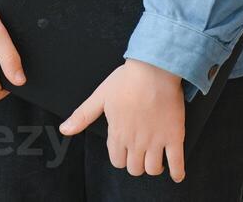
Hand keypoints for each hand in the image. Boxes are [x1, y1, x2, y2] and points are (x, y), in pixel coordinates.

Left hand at [60, 59, 186, 181]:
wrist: (154, 68)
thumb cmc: (127, 79)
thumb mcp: (100, 96)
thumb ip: (83, 116)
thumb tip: (65, 129)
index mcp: (117, 134)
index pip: (117, 161)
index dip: (120, 157)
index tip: (125, 150)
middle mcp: (136, 142)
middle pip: (135, 168)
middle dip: (136, 164)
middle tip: (140, 154)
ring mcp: (156, 140)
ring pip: (152, 169)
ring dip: (153, 168)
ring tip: (156, 161)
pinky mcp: (174, 136)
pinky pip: (176, 163)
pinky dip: (177, 172)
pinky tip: (176, 175)